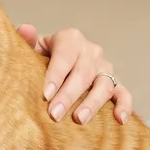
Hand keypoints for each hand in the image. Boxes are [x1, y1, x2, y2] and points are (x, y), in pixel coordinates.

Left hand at [16, 25, 130, 125]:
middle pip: (83, 73)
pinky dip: (124, 106)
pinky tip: (120, 120)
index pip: (65, 55)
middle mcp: (91, 51)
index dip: (55, 75)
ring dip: (92, 103)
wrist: (55, 63)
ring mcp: (105, 67)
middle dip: (68, 95)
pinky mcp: (115, 83)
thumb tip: (26, 30)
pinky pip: (123, 94)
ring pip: (104, 84)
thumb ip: (27, 40)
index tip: (46, 94)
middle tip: (54, 114)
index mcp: (70, 39)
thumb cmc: (41, 57)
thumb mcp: (32, 48)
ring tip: (79, 119)